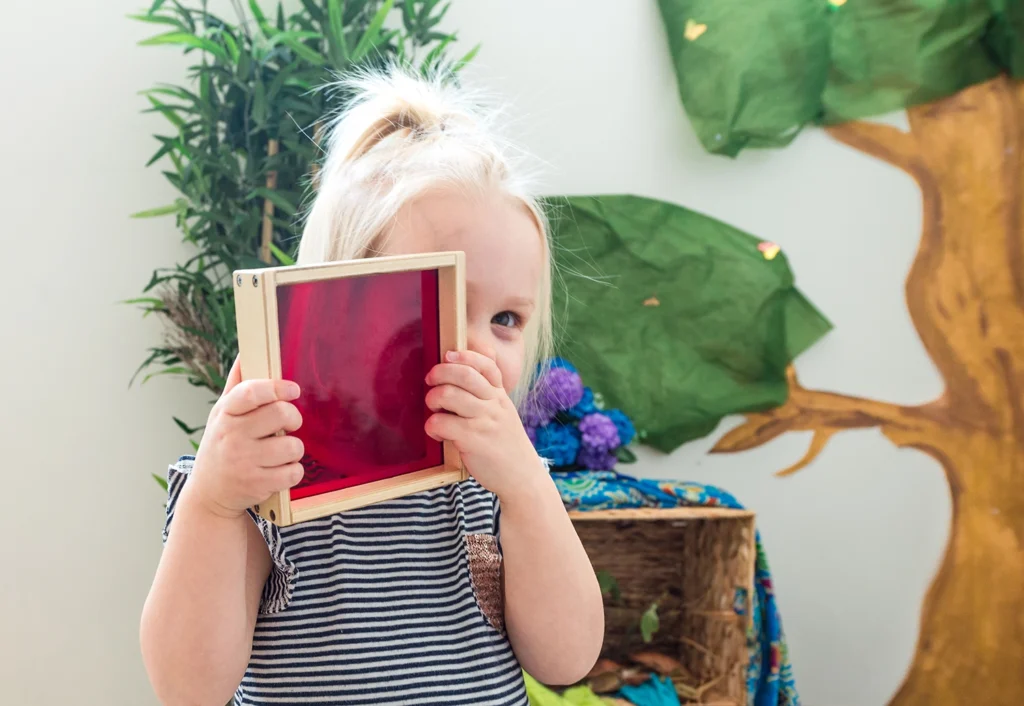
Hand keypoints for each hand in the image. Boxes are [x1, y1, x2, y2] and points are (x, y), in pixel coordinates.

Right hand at [187, 358, 305, 518]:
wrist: (209, 494)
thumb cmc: (221, 447)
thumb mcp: (221, 415)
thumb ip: (237, 385)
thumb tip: (245, 352)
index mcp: (225, 414)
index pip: (251, 392)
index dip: (276, 387)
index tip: (292, 389)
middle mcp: (232, 437)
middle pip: (281, 414)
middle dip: (293, 417)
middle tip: (288, 424)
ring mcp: (245, 462)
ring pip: (293, 445)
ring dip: (293, 448)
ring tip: (279, 452)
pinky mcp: (258, 484)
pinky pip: (294, 471)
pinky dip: (292, 471)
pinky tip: (278, 470)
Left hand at [425, 350, 545, 499]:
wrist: (522, 477)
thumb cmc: (506, 447)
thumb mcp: (504, 415)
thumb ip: (488, 397)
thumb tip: (463, 376)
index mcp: (500, 396)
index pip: (486, 365)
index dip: (464, 356)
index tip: (448, 355)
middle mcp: (494, 404)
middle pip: (463, 374)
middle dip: (439, 372)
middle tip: (431, 381)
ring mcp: (484, 421)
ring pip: (448, 395)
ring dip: (432, 399)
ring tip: (434, 410)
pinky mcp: (472, 440)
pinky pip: (441, 423)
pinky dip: (432, 426)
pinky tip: (437, 433)